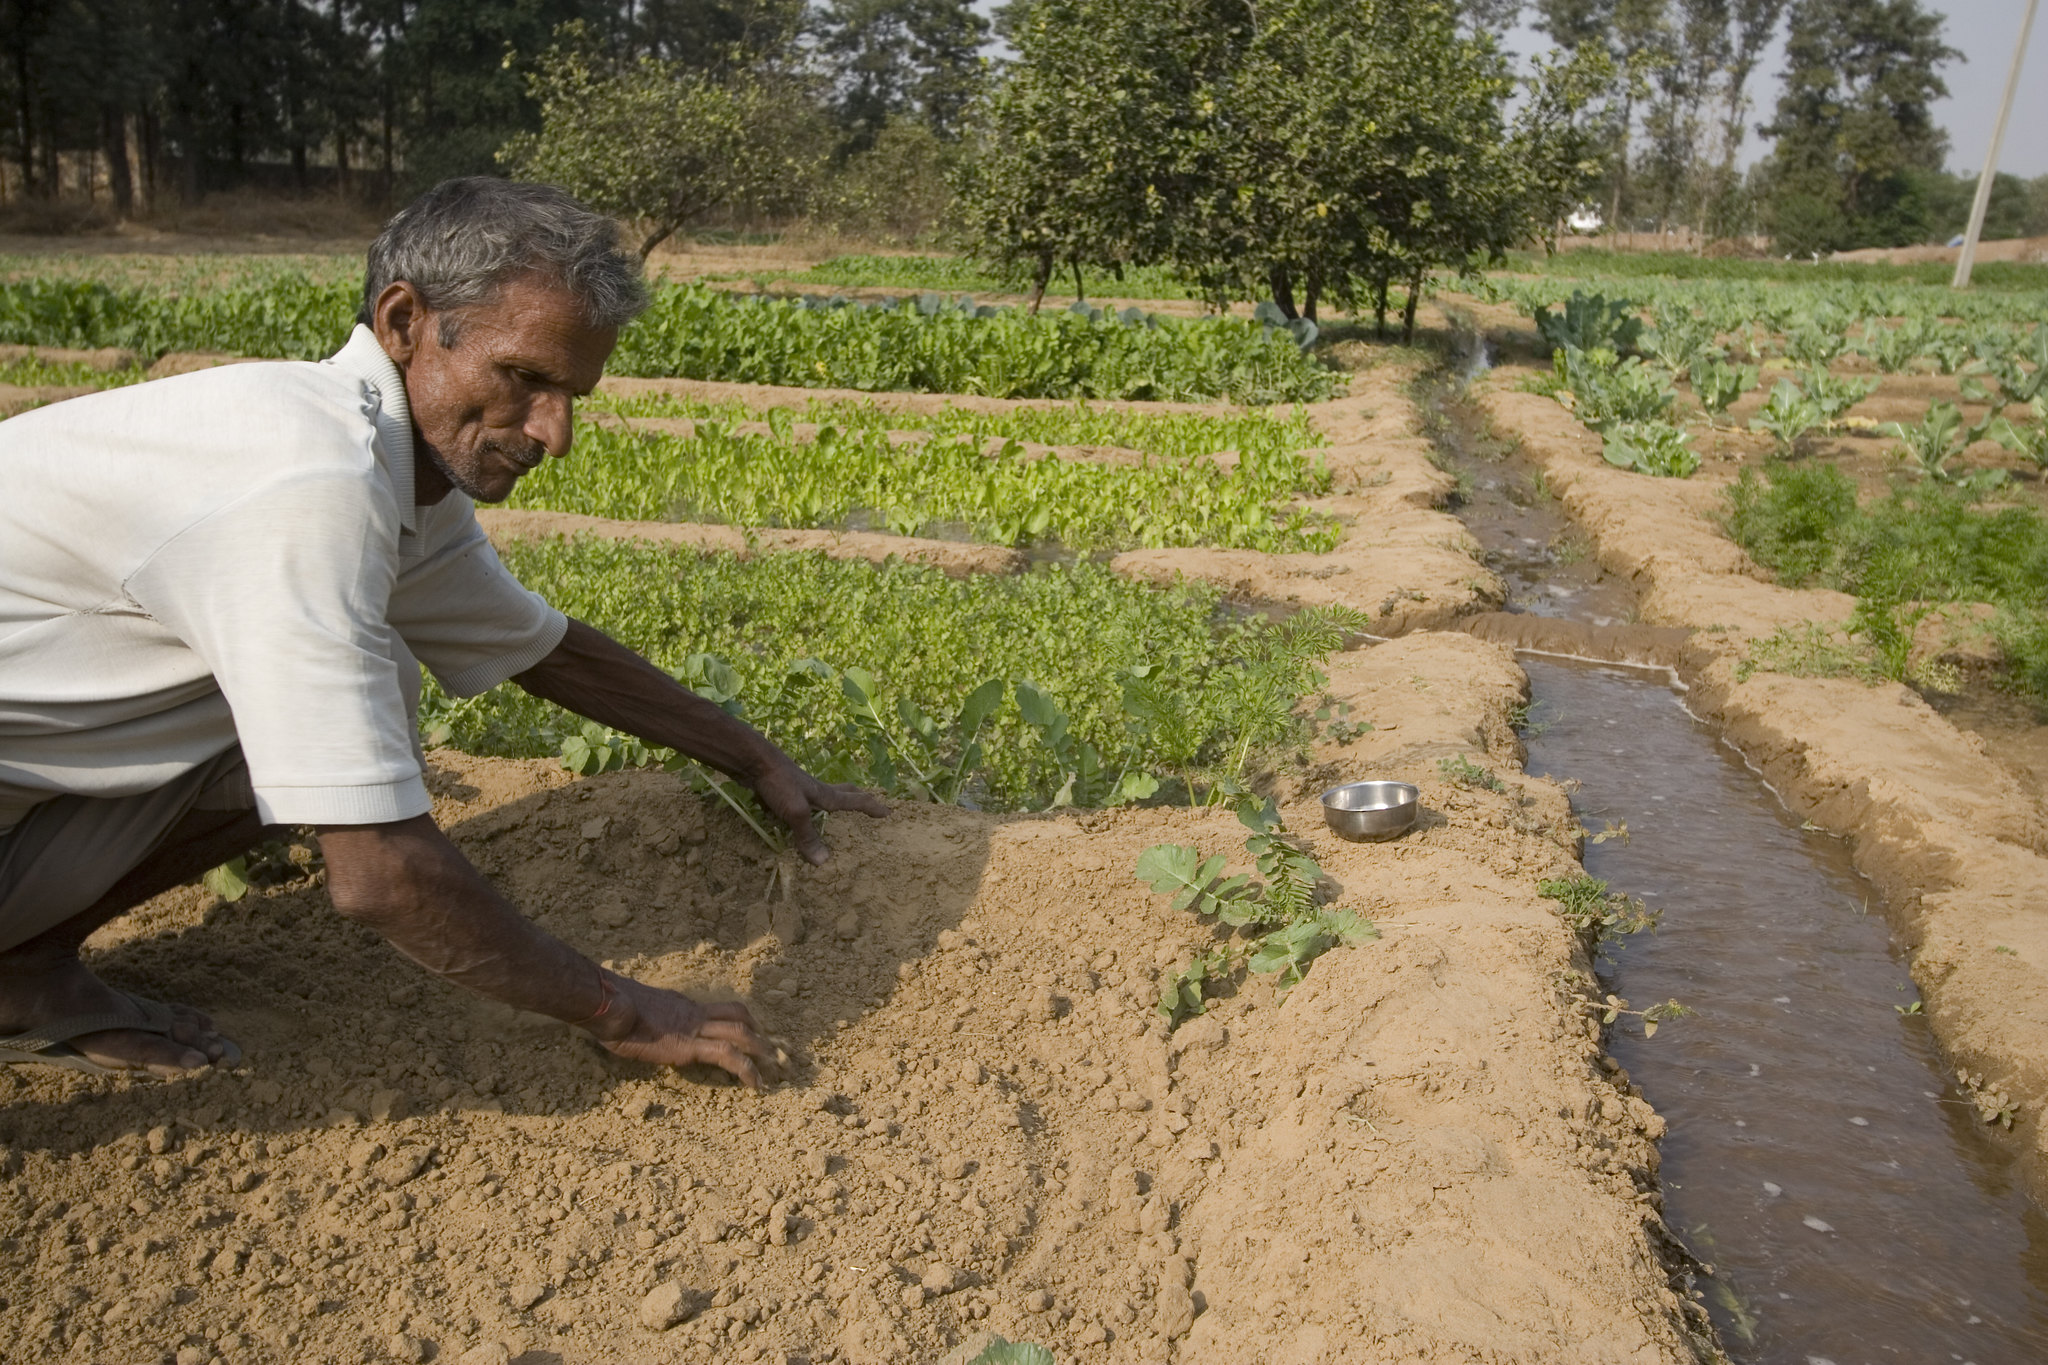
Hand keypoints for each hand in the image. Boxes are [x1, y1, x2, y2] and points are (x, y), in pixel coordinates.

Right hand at [590, 974, 771, 1087]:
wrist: (609, 1005)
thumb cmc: (611, 1009)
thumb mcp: (635, 1011)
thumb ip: (648, 1019)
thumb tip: (640, 1027)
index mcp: (681, 1006)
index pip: (717, 1010)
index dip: (736, 1020)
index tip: (747, 1032)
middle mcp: (693, 1013)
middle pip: (737, 1015)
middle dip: (758, 1032)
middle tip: (772, 1050)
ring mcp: (693, 1028)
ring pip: (739, 1032)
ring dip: (759, 1050)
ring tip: (771, 1069)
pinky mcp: (689, 1046)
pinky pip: (726, 1055)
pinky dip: (745, 1069)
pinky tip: (754, 1084)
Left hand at [747, 755, 889, 864]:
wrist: (751, 760)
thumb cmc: (779, 782)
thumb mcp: (796, 812)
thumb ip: (808, 836)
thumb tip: (824, 862)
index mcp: (825, 795)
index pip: (855, 801)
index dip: (872, 807)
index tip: (889, 812)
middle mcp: (814, 791)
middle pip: (842, 792)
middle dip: (856, 797)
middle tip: (867, 801)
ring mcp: (797, 789)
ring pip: (818, 798)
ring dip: (828, 806)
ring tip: (830, 817)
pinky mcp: (780, 790)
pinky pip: (795, 804)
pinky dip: (798, 812)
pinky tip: (787, 821)